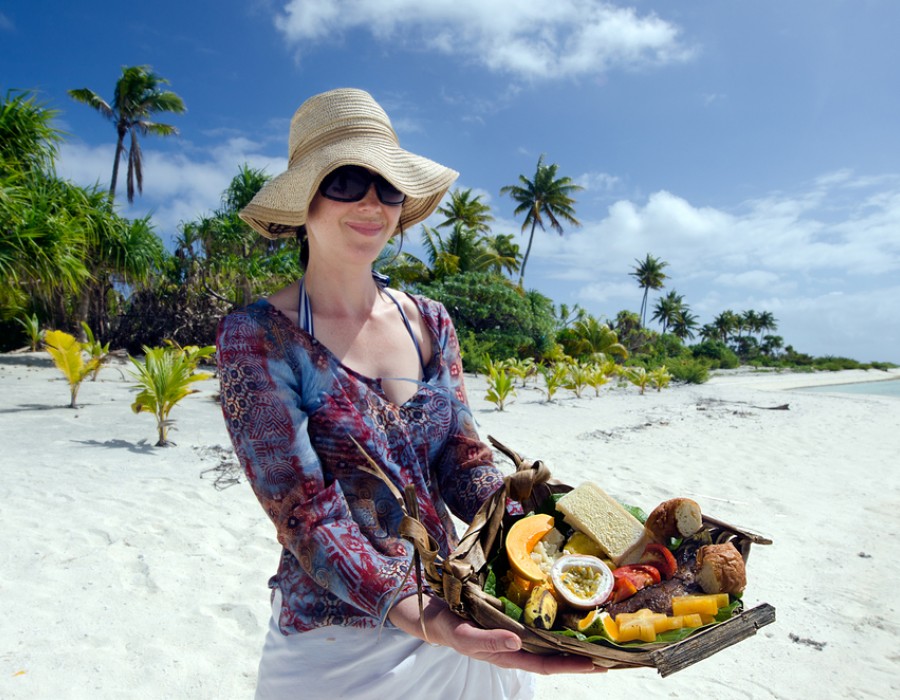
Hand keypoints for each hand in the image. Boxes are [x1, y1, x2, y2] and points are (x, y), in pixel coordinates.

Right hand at [387, 594, 605, 674]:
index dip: (572, 665)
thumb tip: (517, 642)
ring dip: (575, 638)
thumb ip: (486, 641)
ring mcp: (516, 632)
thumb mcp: (462, 634)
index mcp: (508, 653)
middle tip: (616, 652)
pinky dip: (559, 621)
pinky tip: (572, 614)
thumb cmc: (447, 624)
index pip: (546, 664)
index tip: (599, 663)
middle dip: (584, 655)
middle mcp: (517, 645)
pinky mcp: (512, 616)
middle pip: (556, 654)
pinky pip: (541, 622)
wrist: (430, 611)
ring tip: (602, 632)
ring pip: (552, 639)